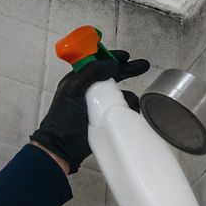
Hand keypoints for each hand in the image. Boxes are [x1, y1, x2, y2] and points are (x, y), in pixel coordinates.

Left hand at [30, 48, 150, 171]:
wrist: (62, 148)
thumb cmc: (63, 118)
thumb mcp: (73, 90)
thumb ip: (91, 73)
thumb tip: (112, 63)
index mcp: (78, 80)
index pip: (97, 63)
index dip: (112, 58)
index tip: (126, 56)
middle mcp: (89, 90)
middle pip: (112, 75)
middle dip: (128, 69)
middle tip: (143, 66)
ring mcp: (97, 105)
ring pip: (118, 93)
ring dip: (129, 94)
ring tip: (133, 100)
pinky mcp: (104, 118)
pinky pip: (120, 109)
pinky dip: (128, 108)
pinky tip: (132, 111)